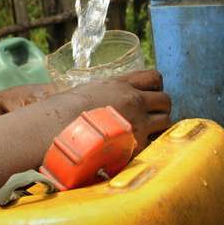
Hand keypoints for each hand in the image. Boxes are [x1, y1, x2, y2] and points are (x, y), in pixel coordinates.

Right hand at [55, 69, 170, 152]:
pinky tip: (137, 147)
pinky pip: (155, 143)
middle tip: (149, 117)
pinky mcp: (136, 145)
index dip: (155, 87)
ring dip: (158, 127)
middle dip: (160, 108)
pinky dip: (150, 145)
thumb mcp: (86, 91)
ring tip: (144, 134)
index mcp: (119, 84)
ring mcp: (137, 122)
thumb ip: (104, 93)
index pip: (153, 77)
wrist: (57, 130)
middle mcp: (132, 100)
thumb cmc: (62, 111)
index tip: (148, 94)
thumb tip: (105, 100)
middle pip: (165, 100)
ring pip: (166, 121)